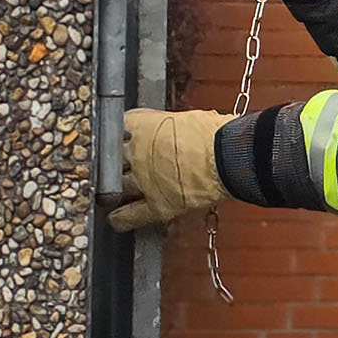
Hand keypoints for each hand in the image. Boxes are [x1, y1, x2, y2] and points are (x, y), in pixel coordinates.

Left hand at [108, 108, 229, 231]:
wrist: (229, 155)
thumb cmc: (215, 133)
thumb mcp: (185, 119)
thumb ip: (167, 127)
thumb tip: (171, 133)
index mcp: (140, 126)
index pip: (116, 129)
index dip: (119, 136)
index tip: (123, 139)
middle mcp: (135, 153)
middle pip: (109, 161)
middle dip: (112, 164)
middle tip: (116, 166)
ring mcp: (143, 181)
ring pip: (114, 189)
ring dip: (113, 191)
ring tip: (113, 192)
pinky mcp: (157, 205)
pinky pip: (128, 217)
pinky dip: (119, 219)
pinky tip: (116, 217)